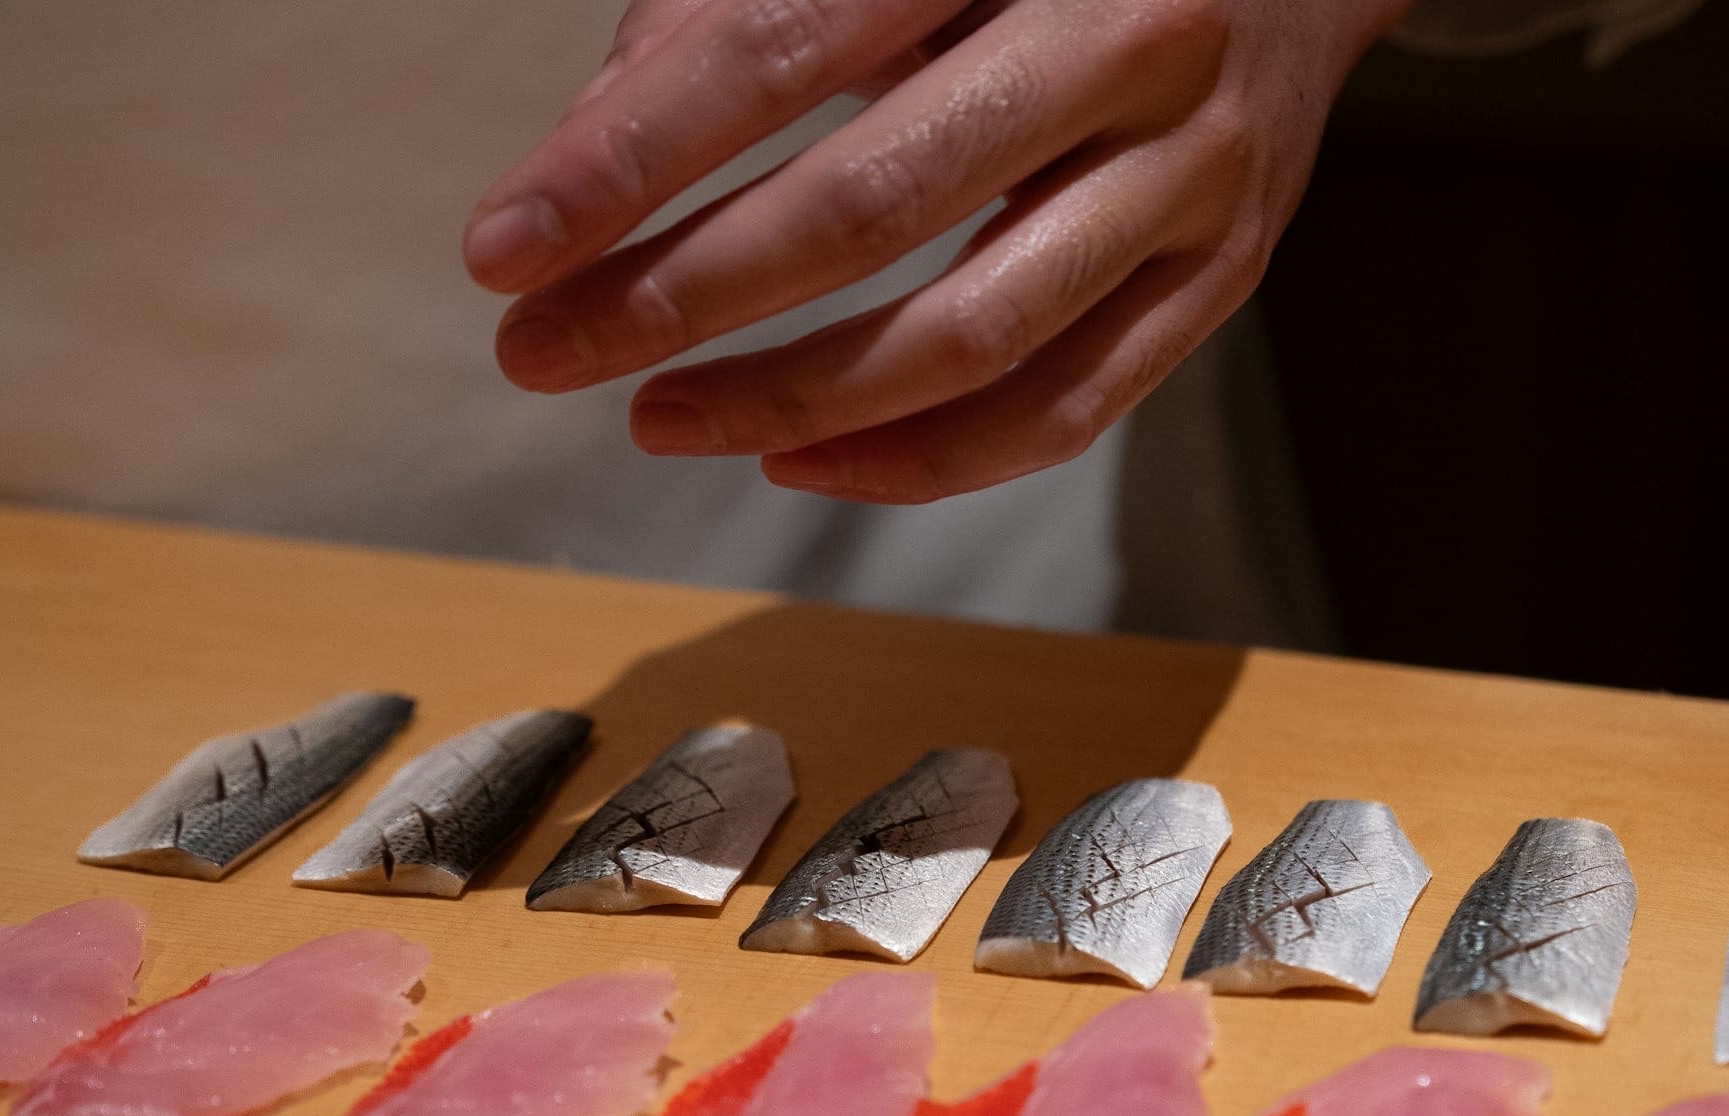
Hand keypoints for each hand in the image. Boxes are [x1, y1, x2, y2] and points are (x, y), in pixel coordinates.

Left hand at [466, 0, 1409, 501]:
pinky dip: (924, 461)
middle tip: (543, 352)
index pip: (785, 38)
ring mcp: (1193, 172)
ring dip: (791, 397)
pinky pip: (1069, 409)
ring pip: (976, 333)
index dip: (632, 157)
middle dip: (680, 295)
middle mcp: (1126, 35)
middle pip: (875, 202)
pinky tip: (801, 460)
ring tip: (657, 420)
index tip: (504, 248)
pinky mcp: (1223, 277)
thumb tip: (597, 149)